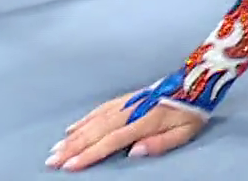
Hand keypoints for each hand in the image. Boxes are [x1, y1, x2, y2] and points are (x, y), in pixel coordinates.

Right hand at [47, 92, 205, 170]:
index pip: (111, 140)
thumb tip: (133, 153)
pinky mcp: (126, 99)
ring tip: (56, 149)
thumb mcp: (185, 132)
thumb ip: (160, 144)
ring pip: (94, 120)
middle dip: (72, 147)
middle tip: (51, 161)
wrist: (196, 82)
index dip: (89, 154)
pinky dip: (84, 119)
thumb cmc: (191, 112)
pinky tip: (72, 128)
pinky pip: (100, 109)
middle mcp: (131, 110)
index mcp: (144, 121)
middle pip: (96, 131)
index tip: (70, 165)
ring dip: (73, 136)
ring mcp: (126, 103)